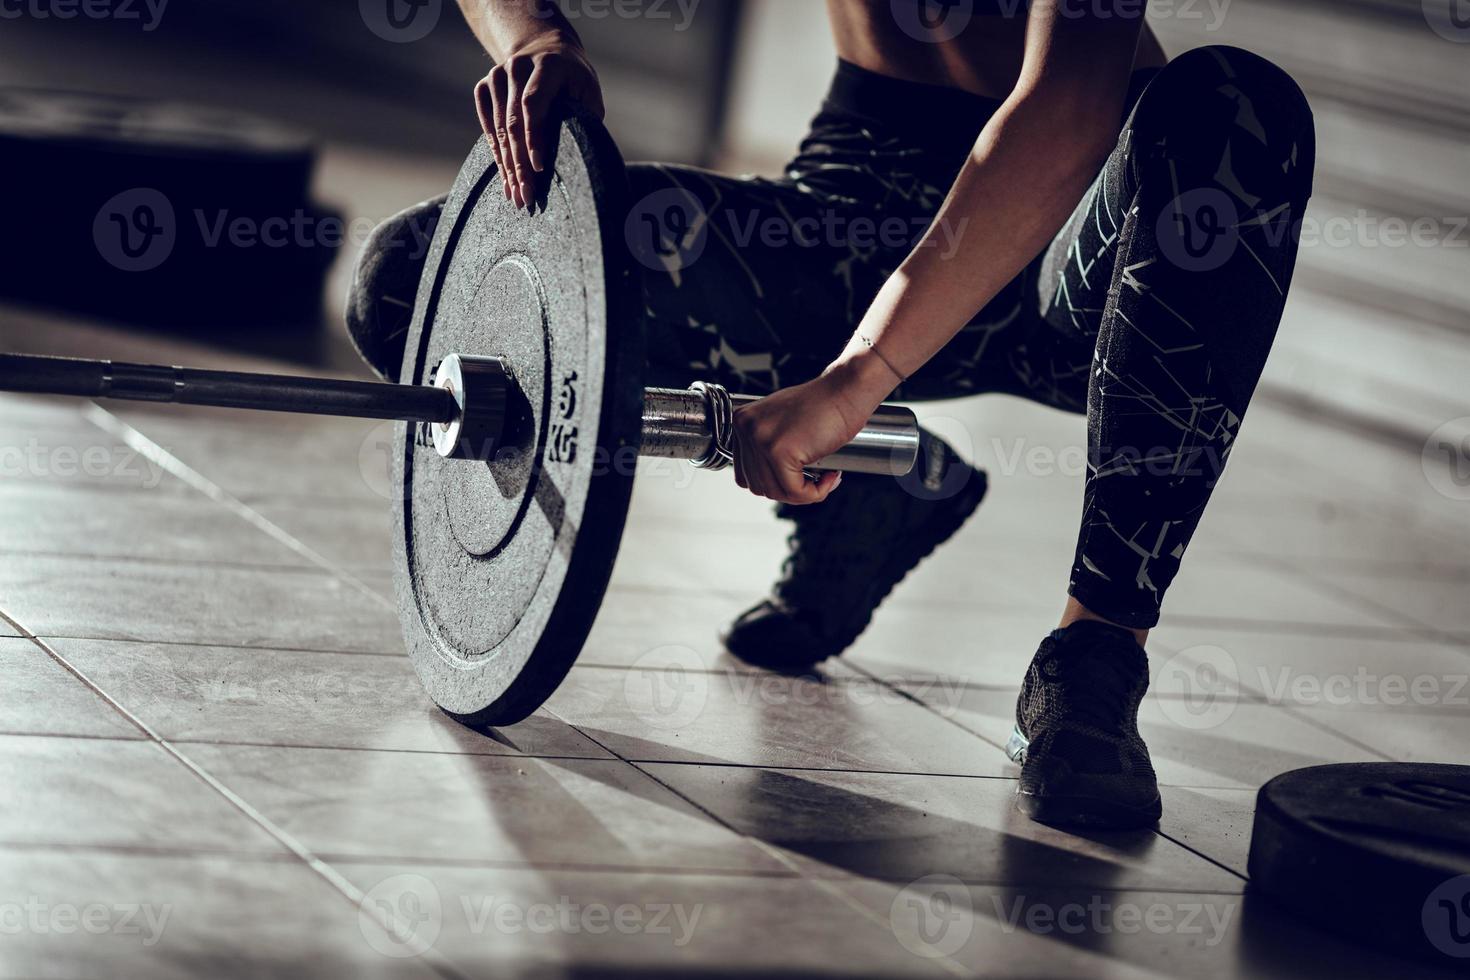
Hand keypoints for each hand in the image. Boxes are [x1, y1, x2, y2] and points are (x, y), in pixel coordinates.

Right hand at [474, 34, 604, 209]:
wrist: (544, 48)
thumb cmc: (573, 79)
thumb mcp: (587, 91)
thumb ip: (583, 117)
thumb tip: (581, 157)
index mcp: (547, 65)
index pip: (534, 104)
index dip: (534, 138)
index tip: (539, 169)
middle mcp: (517, 66)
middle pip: (513, 121)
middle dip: (519, 163)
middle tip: (525, 195)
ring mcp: (497, 75)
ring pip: (499, 128)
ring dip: (506, 165)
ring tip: (515, 195)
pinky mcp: (484, 87)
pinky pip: (488, 126)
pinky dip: (497, 153)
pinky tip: (505, 177)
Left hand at [731, 358, 893, 505]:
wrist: (847, 390)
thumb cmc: (824, 405)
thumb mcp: (782, 424)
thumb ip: (767, 448)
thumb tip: (767, 482)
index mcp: (742, 421)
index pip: (745, 474)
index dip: (775, 482)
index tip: (798, 477)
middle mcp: (746, 428)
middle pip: (758, 486)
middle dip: (789, 489)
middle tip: (815, 480)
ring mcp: (760, 439)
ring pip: (775, 492)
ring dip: (804, 492)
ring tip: (824, 478)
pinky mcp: (780, 451)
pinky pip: (794, 491)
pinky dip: (815, 492)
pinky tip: (829, 477)